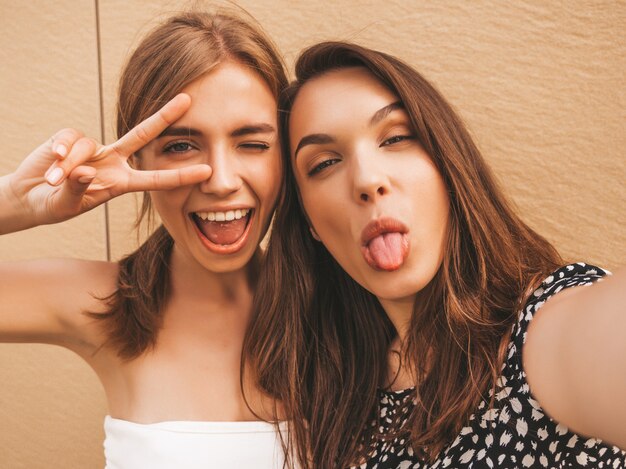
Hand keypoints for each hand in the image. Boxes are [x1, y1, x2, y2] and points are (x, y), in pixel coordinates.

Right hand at [4, 94, 210, 227]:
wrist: (28, 197)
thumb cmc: (54, 205)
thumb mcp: (67, 205)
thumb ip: (77, 189)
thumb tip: (85, 171)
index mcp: (121, 183)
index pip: (156, 179)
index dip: (180, 176)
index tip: (207, 171)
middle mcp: (112, 162)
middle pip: (142, 134)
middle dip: (164, 116)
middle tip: (187, 99)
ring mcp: (93, 149)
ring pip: (88, 146)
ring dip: (68, 166)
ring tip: (53, 181)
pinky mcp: (70, 139)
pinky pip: (69, 140)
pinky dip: (58, 154)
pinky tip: (50, 166)